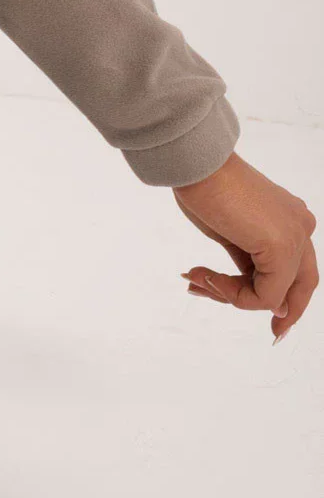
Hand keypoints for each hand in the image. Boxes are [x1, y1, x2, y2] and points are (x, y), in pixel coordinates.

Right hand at [173, 151, 316, 341]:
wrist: (195, 163)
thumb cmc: (203, 187)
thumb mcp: (231, 233)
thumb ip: (251, 262)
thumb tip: (269, 302)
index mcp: (291, 219)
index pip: (294, 269)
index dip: (281, 298)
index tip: (264, 316)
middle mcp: (301, 227)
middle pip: (303, 286)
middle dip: (285, 313)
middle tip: (274, 334)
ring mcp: (295, 236)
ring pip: (277, 294)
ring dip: (232, 296)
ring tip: (196, 280)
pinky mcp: (282, 248)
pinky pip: (263, 294)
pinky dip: (231, 294)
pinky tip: (202, 275)